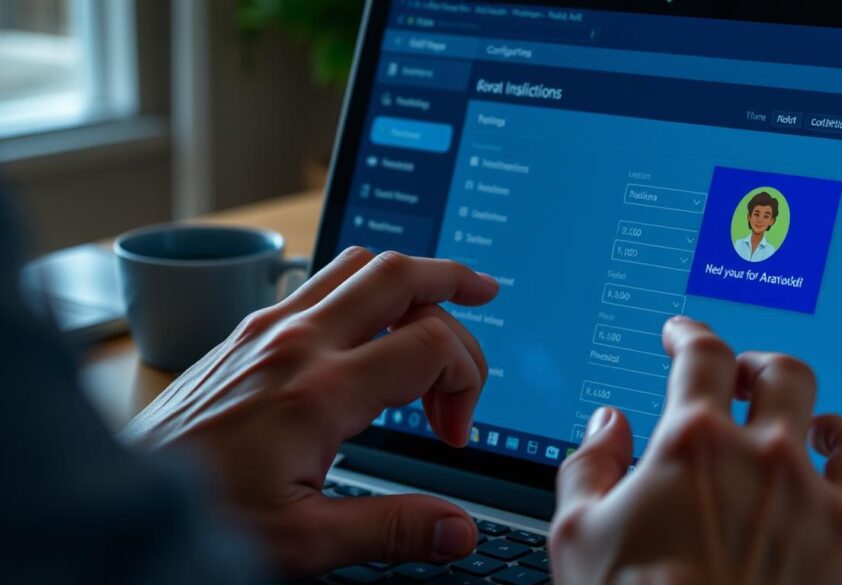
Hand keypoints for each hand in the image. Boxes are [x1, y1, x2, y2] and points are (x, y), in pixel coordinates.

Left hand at [120, 248, 498, 575]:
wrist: (115, 500)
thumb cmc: (201, 517)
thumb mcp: (302, 541)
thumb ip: (392, 529)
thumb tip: (458, 530)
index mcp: (319, 392)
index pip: (430, 346)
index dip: (466, 383)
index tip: (452, 434)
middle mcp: (294, 343)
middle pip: (397, 274)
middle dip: (453, 279)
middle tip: (487, 292)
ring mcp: (266, 329)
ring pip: (355, 263)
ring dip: (405, 275)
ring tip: (434, 298)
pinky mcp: (245, 333)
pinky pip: (316, 281)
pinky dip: (359, 286)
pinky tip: (366, 320)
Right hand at [551, 317, 841, 584]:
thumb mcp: (576, 531)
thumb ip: (589, 463)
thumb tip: (608, 425)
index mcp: (693, 443)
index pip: (702, 356)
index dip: (691, 334)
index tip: (683, 334)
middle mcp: (761, 456)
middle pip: (778, 373)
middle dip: (754, 365)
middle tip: (738, 375)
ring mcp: (813, 496)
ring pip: (831, 418)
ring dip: (811, 407)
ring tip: (801, 416)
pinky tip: (834, 461)